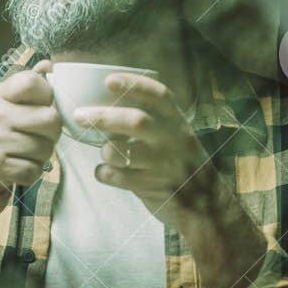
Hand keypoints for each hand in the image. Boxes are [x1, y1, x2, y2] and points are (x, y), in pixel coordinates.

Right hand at [0, 64, 59, 287]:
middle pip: (51, 118)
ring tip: (22, 157)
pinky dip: (31, 175)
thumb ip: (28, 89)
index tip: (39, 110)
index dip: (48, 99)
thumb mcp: (6, 112)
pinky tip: (16, 172)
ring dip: (41, 158)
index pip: (35, 82)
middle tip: (35, 142)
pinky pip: (35, 170)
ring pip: (46, 147)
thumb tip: (49, 64)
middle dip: (51, 136)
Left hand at [73, 72, 216, 227]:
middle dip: (104, 117)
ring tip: (104, 152)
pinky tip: (105, 172)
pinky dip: (104, 173)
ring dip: (105, 151)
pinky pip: (117, 178)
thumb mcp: (177, 136)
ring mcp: (163, 166)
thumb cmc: (182, 163)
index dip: (133, 85)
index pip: (159, 96)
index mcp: (178, 123)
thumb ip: (153, 121)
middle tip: (80, 116)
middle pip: (137, 122)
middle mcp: (173, 141)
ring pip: (121, 153)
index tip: (109, 80)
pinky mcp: (152, 188)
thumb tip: (107, 105)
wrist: (207, 206)